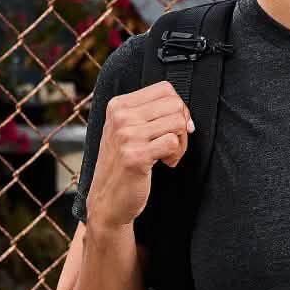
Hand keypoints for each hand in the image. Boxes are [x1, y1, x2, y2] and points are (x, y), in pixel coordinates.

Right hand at [86, 79, 194, 230]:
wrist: (107, 200)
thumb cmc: (121, 164)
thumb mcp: (125, 130)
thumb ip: (148, 114)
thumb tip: (183, 110)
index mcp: (118, 105)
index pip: (165, 89)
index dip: (178, 108)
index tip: (174, 127)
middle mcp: (120, 117)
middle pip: (175, 104)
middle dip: (182, 125)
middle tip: (173, 144)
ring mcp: (126, 136)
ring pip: (177, 122)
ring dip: (181, 142)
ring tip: (169, 155)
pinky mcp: (136, 156)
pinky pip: (173, 142)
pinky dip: (176, 155)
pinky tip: (165, 164)